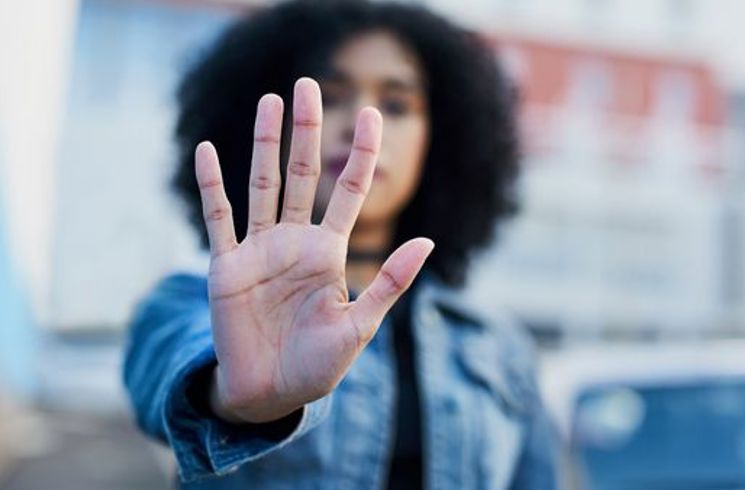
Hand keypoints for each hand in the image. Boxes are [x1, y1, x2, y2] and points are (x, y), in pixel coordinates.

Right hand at [194, 78, 433, 423]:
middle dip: (308, 130)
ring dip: (265, 143)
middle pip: (304, 174)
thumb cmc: (318, 365)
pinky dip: (211, 185)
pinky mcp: (227, 267)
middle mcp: (295, 242)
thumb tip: (428, 240)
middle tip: (308, 84)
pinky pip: (219, 218)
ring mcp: (259, 250)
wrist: (270, 395)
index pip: (350, 190)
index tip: (374, 115)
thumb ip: (389, 282)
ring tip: (270, 101)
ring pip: (263, 184)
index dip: (363, 153)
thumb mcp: (359, 324)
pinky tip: (208, 149)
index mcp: (328, 252)